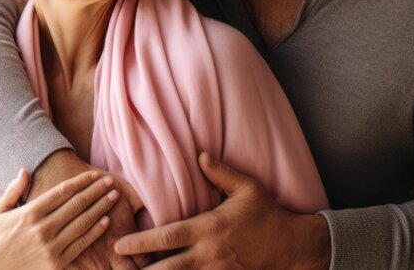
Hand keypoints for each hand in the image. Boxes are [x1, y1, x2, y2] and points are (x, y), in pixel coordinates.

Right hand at [31, 150, 150, 268]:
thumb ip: (13, 190)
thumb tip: (24, 170)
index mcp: (30, 212)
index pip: (62, 192)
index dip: (81, 181)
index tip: (94, 174)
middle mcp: (42, 228)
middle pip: (76, 204)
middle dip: (96, 191)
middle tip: (110, 181)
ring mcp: (50, 247)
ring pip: (82, 223)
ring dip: (101, 208)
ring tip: (113, 196)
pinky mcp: (56, 264)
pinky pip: (81, 245)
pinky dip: (95, 231)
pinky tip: (106, 221)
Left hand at [114, 153, 331, 268]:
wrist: (294, 246)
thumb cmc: (268, 214)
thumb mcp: (247, 188)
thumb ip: (221, 173)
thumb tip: (200, 155)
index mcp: (209, 228)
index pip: (168, 237)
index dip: (141, 242)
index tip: (119, 245)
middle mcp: (210, 253)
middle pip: (168, 268)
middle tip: (118, 268)